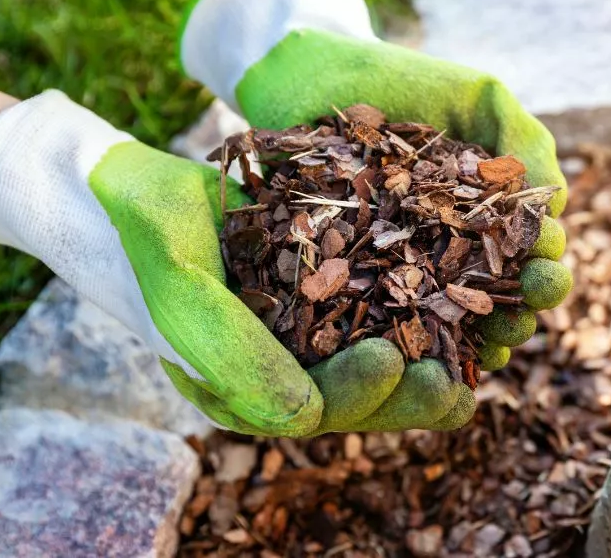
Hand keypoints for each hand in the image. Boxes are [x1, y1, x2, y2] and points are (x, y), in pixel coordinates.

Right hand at [0, 90, 478, 435]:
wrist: (136, 192)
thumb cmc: (150, 241)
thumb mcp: (184, 295)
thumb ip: (234, 357)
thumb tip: (306, 419)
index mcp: (242, 390)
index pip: (311, 411)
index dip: (358, 393)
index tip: (393, 358)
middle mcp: (277, 370)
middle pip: (355, 397)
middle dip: (406, 394)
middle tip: (453, 381)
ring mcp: (301, 334)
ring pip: (371, 361)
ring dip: (422, 363)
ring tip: (473, 358)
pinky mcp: (320, 294)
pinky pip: (372, 314)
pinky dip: (413, 312)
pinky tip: (456, 302)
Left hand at [180, 0, 572, 430]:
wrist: (315, 78)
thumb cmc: (404, 83)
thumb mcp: (479, 97)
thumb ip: (525, 140)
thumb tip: (557, 202)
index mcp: (490, 217)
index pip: (530, 256)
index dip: (544, 270)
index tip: (543, 268)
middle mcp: (453, 251)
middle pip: (498, 301)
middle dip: (518, 314)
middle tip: (520, 315)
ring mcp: (404, 270)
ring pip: (450, 324)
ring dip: (475, 344)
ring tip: (485, 348)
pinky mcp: (354, 281)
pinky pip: (386, 324)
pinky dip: (411, 347)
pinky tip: (426, 359)